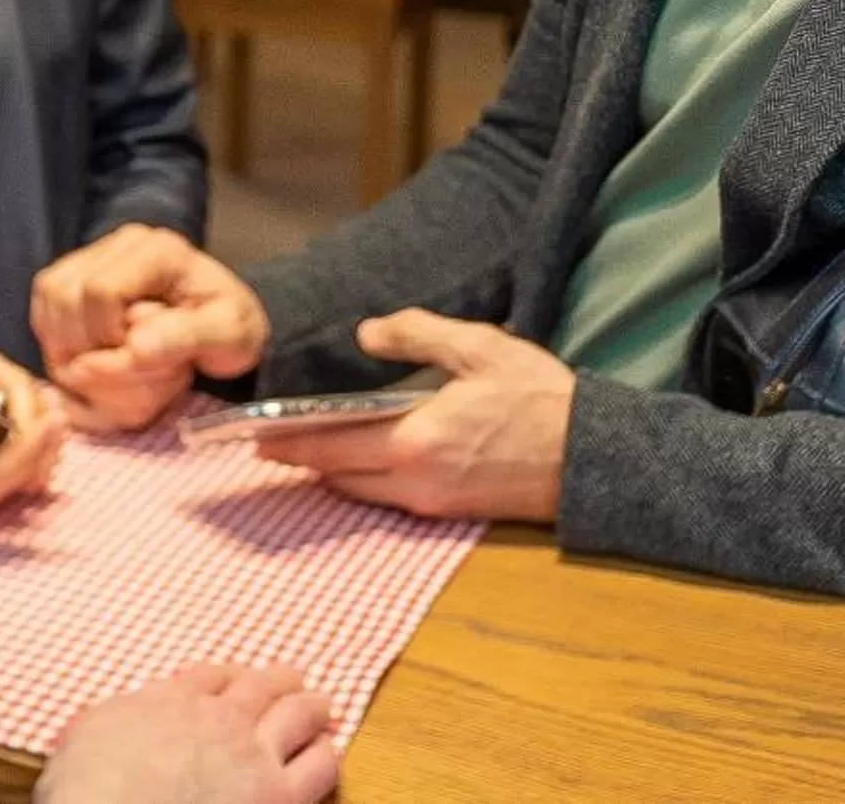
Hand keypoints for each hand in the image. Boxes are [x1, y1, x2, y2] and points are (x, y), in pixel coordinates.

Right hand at [0, 335, 65, 509]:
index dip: (25, 456)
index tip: (49, 415)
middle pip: (15, 479)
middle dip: (37, 434)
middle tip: (36, 387)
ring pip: (25, 470)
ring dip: (38, 427)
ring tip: (16, 378)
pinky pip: (20, 458)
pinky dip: (31, 425)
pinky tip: (17, 389)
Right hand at [31, 225, 268, 431]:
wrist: (223, 321)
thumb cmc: (230, 328)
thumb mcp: (230, 336)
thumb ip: (185, 338)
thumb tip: (135, 346)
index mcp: (160, 250)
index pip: (101, 289)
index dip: (108, 334)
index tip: (137, 357)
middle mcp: (121, 243)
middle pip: (65, 292)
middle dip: (84, 343)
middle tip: (121, 366)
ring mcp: (96, 255)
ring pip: (48, 298)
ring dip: (66, 343)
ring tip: (105, 363)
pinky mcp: (79, 275)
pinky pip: (44, 308)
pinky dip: (58, 339)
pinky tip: (90, 356)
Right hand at [35, 664, 338, 803]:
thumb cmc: (85, 791)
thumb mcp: (79, 741)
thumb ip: (98, 725)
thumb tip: (83, 728)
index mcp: (168, 700)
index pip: (209, 676)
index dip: (226, 677)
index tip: (232, 680)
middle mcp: (216, 717)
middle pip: (261, 685)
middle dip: (278, 681)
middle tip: (292, 681)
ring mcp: (251, 753)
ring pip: (299, 714)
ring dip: (313, 708)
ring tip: (323, 707)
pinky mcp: (277, 795)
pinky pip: (319, 766)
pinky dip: (326, 754)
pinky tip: (329, 754)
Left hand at [251, 309, 571, 522]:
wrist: (591, 457)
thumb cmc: (538, 398)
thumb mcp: (480, 348)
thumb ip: (418, 335)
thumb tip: (368, 334)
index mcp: (414, 441)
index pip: (332, 446)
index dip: (289, 442)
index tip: (254, 437)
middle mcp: (414, 482)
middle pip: (338, 476)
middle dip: (302, 459)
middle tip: (265, 444)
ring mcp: (432, 503)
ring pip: (362, 492)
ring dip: (332, 472)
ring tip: (304, 448)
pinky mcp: (449, 511)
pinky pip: (389, 498)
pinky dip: (363, 480)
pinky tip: (357, 459)